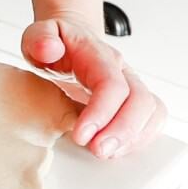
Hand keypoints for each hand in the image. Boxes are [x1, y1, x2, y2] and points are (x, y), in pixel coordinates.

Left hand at [22, 14, 165, 158]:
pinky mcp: (132, 100)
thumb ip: (39, 39)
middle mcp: (120, 70)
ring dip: (133, 137)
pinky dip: (139, 138)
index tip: (81, 135)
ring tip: (106, 153)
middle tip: (97, 151)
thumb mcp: (37, 35)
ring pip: (150, 111)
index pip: (111, 84)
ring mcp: (130, 84)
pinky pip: (151, 119)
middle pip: (139, 100)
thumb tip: (48, 49)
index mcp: (97, 54)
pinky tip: (116, 149)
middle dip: (121, 130)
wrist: (68, 40)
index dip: (101, 112)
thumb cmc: (53, 43)